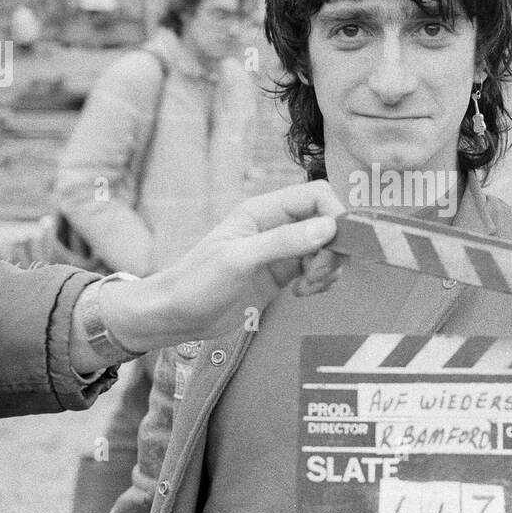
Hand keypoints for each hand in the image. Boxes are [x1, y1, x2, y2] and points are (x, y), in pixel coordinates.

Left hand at [95, 180, 344, 355]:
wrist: (175, 316)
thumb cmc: (196, 283)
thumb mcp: (239, 260)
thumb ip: (283, 242)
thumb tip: (328, 228)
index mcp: (263, 211)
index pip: (317, 196)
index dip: (336, 216)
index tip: (336, 247)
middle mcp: (276, 225)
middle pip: (328, 223)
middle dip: (333, 249)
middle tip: (317, 276)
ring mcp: (281, 250)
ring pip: (326, 247)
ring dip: (329, 268)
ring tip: (308, 288)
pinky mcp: (282, 273)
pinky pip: (317, 268)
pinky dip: (321, 281)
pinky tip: (303, 294)